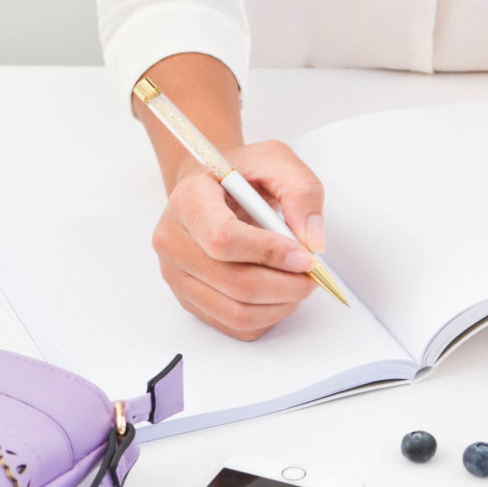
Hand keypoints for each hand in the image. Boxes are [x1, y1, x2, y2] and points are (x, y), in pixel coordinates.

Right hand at [151, 140, 326, 339]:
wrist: (214, 188)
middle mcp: (173, 241)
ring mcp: (177, 275)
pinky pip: (235, 325)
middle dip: (286, 285)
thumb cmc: (242, 174)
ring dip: (281, 305)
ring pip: (237, 312)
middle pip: (234, 282)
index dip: (270, 253)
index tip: (305, 256)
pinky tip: (280, 293)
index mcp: (188, 200)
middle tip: (314, 274)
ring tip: (300, 283)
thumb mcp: (276, 161)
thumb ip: (301, 192)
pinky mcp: (189, 300)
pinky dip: (269, 316)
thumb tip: (312, 241)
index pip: (223, 239)